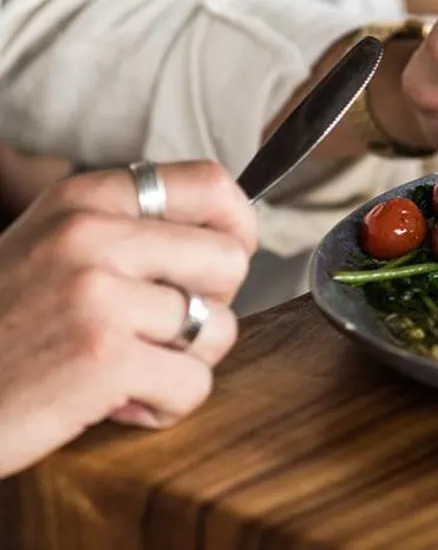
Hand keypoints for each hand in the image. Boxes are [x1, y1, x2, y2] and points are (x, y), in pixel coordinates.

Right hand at [0, 163, 252, 477]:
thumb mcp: (47, 250)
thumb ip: (123, 232)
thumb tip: (225, 235)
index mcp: (83, 200)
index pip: (212, 184)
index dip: (236, 228)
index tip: (218, 263)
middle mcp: (92, 236)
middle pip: (230, 260)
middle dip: (206, 306)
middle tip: (155, 334)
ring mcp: (99, 295)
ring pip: (218, 327)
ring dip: (182, 363)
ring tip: (125, 372)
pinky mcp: (104, 358)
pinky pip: (194, 384)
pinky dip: (163, 407)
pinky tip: (115, 406)